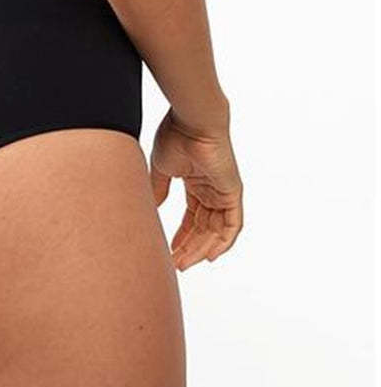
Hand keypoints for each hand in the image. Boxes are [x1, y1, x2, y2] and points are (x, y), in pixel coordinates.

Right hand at [149, 108, 243, 269]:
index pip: (192, 217)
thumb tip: (152, 209)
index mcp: (196, 182)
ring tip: (184, 263)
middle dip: (189, 247)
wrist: (192, 122)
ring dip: (201, 249)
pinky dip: (223, 243)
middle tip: (175, 264)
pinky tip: (209, 256)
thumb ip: (159, 190)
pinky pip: (232, 226)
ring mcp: (223, 192)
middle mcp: (212, 189)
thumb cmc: (176, 137)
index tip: (169, 250)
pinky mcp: (232, 194)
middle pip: (203, 228)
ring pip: (215, 231)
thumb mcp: (161, 169)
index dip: (181, 236)